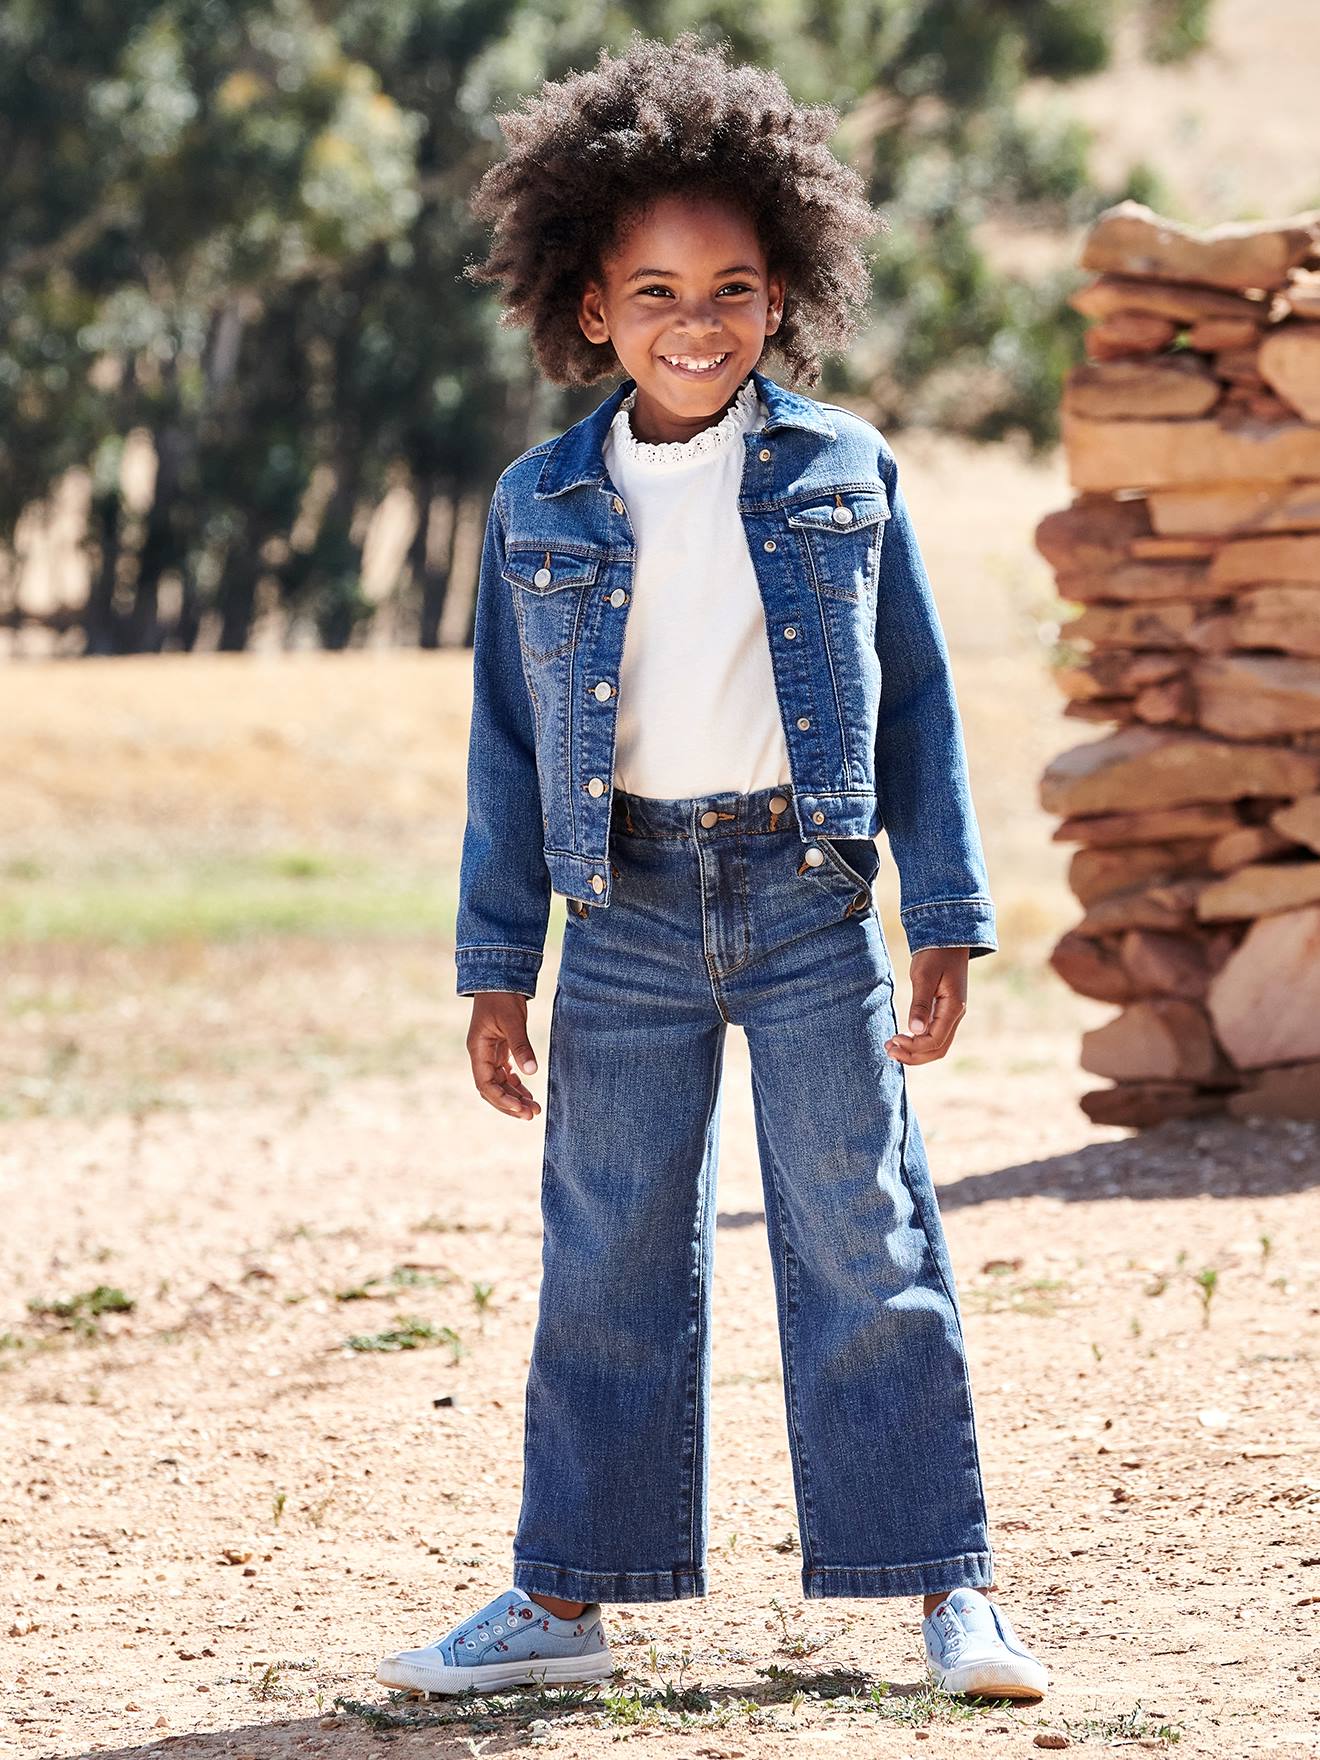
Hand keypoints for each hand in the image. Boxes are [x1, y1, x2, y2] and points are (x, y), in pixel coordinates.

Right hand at [467, 992, 540, 1118]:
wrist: (500, 978)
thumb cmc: (502, 997)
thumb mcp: (513, 1021)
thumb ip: (521, 1046)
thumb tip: (532, 1072)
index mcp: (478, 1049)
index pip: (485, 1084)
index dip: (502, 1099)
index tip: (520, 1108)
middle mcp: (481, 1055)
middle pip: (492, 1089)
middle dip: (510, 1104)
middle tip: (531, 1114)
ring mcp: (489, 1053)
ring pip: (499, 1084)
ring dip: (514, 1097)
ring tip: (533, 1109)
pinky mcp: (499, 1049)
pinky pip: (505, 1074)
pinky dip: (516, 1085)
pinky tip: (529, 1093)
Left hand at [883, 947, 968, 1064]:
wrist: (947, 937)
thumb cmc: (934, 954)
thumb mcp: (924, 977)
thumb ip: (920, 1004)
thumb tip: (915, 1030)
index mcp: (953, 1008)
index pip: (935, 1040)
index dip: (914, 1047)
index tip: (893, 1040)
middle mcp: (955, 1015)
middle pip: (937, 1049)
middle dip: (913, 1055)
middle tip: (889, 1051)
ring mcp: (951, 1014)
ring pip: (936, 1044)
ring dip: (915, 1051)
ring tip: (891, 1047)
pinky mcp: (944, 1010)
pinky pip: (934, 1034)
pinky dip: (918, 1041)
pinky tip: (902, 1038)